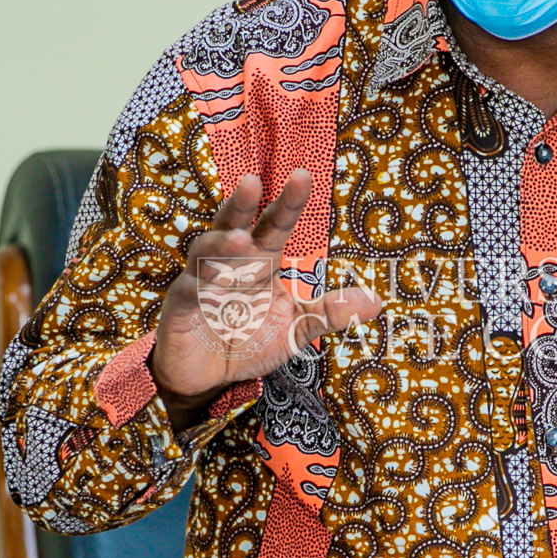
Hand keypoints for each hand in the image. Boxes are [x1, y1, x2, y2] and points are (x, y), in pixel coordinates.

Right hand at [150, 170, 380, 428]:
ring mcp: (201, 282)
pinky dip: (199, 284)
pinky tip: (209, 281)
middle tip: (253, 181)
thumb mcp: (295, 328)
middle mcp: (230, 264)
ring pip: (207, 253)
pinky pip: (188, 290)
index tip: (304, 176)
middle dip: (243, 204)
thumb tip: (376, 301)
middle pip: (235, 225)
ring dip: (222, 244)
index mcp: (260, 262)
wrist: (208, 381)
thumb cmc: (248, 343)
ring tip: (241, 238)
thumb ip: (329, 312)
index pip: (275, 225)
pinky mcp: (180, 306)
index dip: (288, 203)